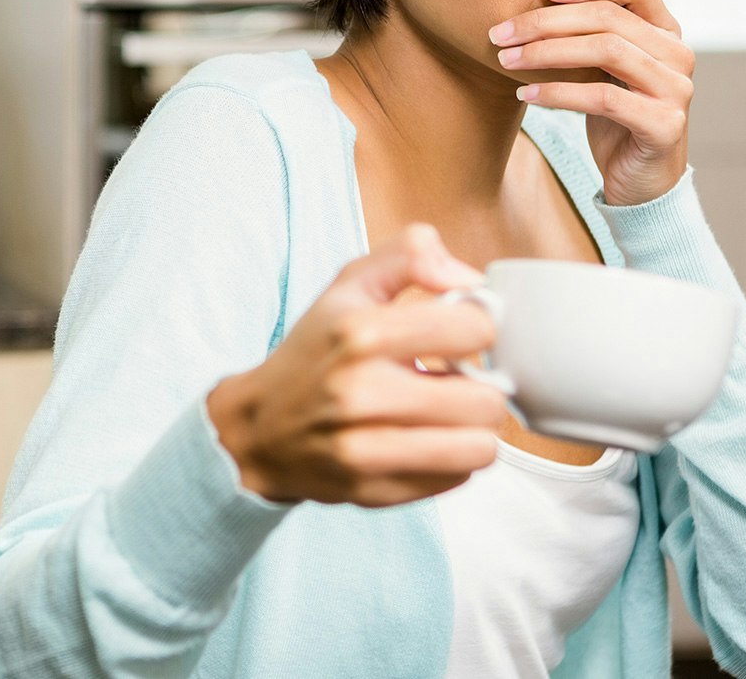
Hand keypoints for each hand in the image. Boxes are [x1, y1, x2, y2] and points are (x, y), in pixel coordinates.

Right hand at [206, 224, 507, 506]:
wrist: (258, 429)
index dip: (478, 326)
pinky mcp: (374, 492)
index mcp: (360, 332)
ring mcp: (366, 450)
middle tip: (453, 381)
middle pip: (487, 399)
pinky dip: (451, 460)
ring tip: (445, 415)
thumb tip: (470, 280)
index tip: (458, 333)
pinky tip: (424, 440)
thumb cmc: (314, 353)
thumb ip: (411, 254)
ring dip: (472, 429)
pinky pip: (457, 479)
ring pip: (480, 447)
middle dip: (479, 386)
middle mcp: (361, 393)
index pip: (477, 328)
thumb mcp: (350, 284)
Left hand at [488, 0, 694, 205]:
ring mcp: (677, 89)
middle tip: (501, 33)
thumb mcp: (604, 69)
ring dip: (547, 53)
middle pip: (610, 18)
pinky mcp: (665, 125)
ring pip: (607, 51)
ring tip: (507, 59)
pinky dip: (559, 93)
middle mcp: (678, 54)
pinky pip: (604, 98)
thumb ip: (591, 33)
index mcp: (667, 32)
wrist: (639, 182)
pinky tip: (527, 93)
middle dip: (547, 21)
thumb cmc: (615, 118)